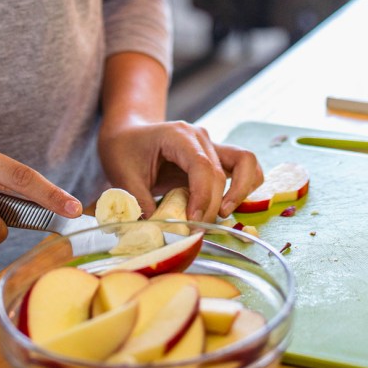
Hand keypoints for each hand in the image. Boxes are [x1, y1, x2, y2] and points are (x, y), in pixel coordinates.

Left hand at [97, 119, 262, 222]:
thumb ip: (139, 203)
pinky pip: (244, 166)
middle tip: (195, 231)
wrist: (128, 132)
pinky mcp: (216, 156)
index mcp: (178, 135)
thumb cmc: (124, 149)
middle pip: (220, 173)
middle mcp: (200, 137)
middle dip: (211, 206)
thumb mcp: (122, 176)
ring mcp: (211, 144)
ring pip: (244, 162)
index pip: (202, 165)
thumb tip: (155, 235)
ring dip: (239, 192)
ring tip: (223, 214)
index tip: (193, 222)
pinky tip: (228, 205)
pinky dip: (244, 185)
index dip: (202, 197)